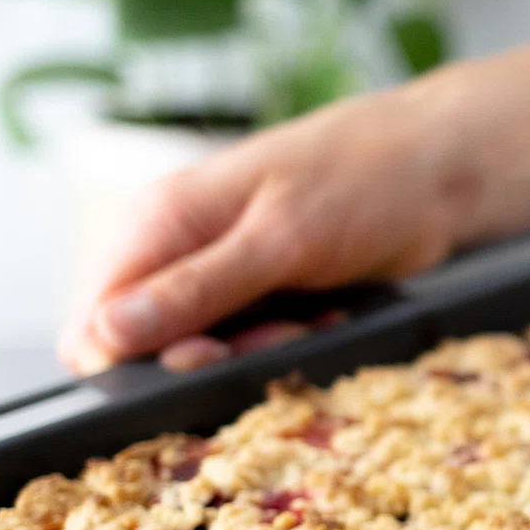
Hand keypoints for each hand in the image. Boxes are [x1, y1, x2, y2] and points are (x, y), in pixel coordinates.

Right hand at [58, 76, 479, 374]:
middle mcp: (175, 247)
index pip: (93, 321)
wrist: (436, 169)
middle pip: (148, 345)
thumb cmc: (358, 180)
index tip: (202, 358)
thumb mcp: (277, 240)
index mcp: (158, 220)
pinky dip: (282, 342)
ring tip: (308, 318)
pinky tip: (322, 314)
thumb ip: (193, 290)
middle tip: (275, 334)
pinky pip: (244, 344)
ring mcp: (216, 271)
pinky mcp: (255, 291)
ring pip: (200, 351)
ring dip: (254, 351)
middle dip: (210, 356)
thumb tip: (106, 336)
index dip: (133, 360)